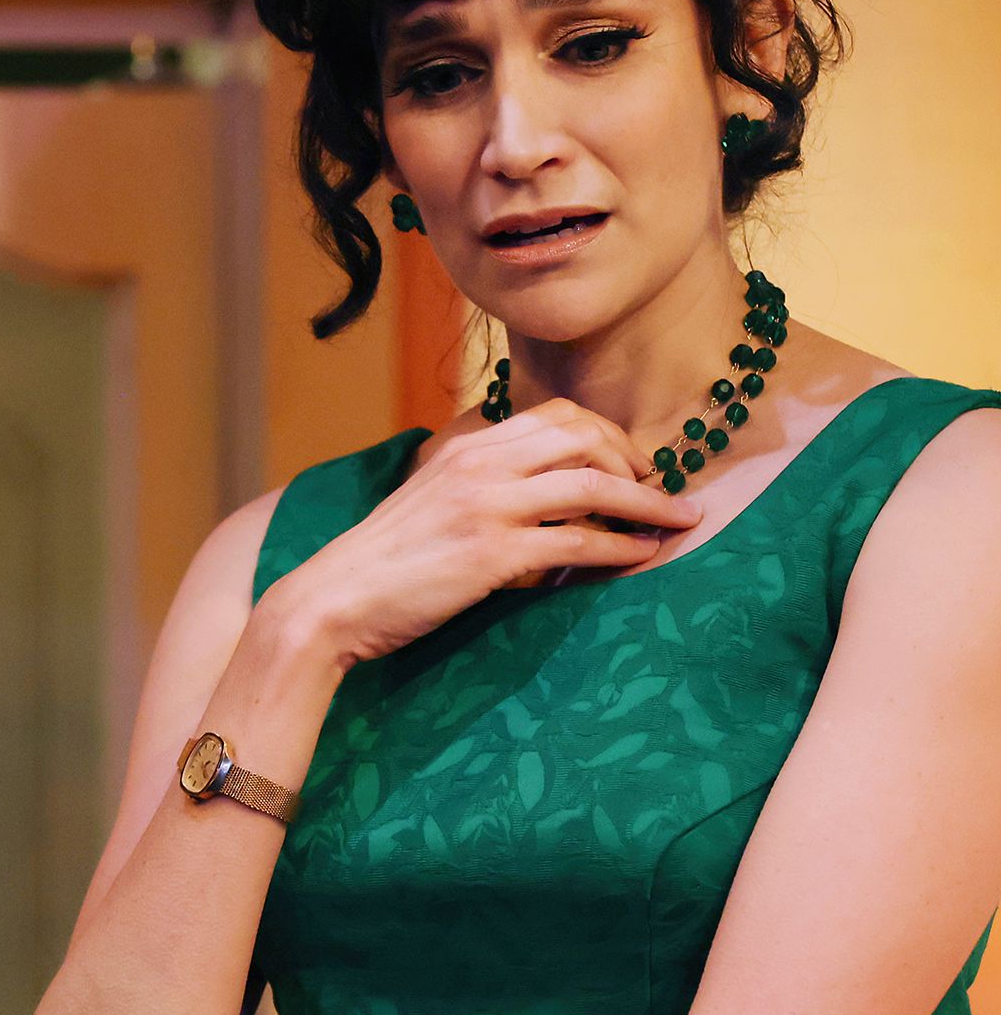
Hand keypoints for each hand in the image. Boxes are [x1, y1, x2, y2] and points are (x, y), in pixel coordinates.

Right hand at [291, 397, 704, 667]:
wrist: (335, 598)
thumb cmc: (385, 561)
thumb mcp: (432, 501)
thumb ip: (481, 488)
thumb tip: (541, 503)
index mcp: (468, 446)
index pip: (556, 416)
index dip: (607, 435)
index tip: (631, 464)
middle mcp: (481, 463)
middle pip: (584, 438)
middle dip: (634, 461)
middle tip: (660, 491)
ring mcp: (488, 506)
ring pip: (592, 486)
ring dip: (646, 503)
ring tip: (679, 520)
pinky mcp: (493, 554)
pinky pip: (577, 543)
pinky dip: (620, 547)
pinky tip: (642, 556)